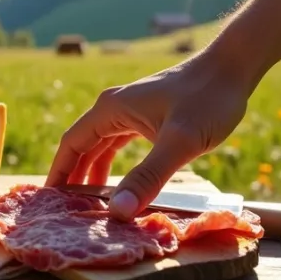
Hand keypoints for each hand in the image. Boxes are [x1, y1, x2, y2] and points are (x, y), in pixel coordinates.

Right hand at [45, 50, 255, 219]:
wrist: (233, 68)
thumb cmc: (208, 100)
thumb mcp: (179, 142)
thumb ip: (148, 177)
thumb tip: (118, 211)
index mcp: (110, 109)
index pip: (71, 144)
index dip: (58, 173)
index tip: (48, 201)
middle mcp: (113, 107)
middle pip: (81, 146)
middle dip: (72, 177)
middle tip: (65, 211)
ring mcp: (129, 110)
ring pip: (99, 145)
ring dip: (91, 172)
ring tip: (86, 203)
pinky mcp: (146, 115)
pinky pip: (117, 142)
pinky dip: (111, 163)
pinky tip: (115, 183)